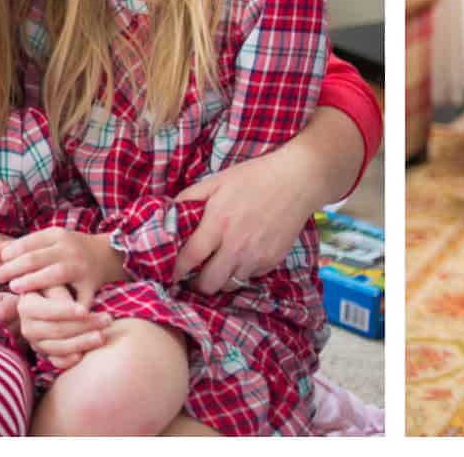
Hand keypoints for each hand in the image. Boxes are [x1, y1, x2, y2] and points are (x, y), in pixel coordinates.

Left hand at [0, 226, 125, 298]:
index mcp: (56, 235)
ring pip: (56, 273)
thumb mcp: (44, 243)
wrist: (107, 255)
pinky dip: (68, 308)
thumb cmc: (67, 250)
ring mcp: (80, 266)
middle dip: (16, 268)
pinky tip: (52, 315)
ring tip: (17, 289)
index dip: (10, 254)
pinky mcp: (90, 285)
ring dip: (35, 281)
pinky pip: (79, 298)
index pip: (28, 242)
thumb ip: (14, 249)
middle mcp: (68, 248)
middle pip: (38, 257)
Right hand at [18, 285, 113, 368]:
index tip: (85, 310)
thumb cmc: (58, 282)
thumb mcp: (57, 279)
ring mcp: (36, 343)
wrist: (54, 295)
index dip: (66, 311)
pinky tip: (82, 356)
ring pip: (57, 347)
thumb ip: (61, 291)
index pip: (47, 310)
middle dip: (82, 326)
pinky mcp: (45, 354)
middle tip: (106, 320)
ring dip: (81, 343)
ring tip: (102, 336)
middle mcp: (28, 327)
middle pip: (55, 330)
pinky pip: (56, 361)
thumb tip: (77, 309)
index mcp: (27, 305)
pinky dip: (68, 360)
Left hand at [173, 142, 317, 292]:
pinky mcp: (271, 262)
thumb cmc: (253, 177)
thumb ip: (190, 197)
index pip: (188, 259)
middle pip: (207, 284)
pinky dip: (241, 271)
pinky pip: (249, 277)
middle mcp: (235, 245)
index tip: (170, 272)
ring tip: (219, 264)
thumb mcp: (217, 180)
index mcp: (217, 223)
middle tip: (196, 273)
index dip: (175, 270)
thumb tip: (166, 212)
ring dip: (220, 278)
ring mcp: (255, 257)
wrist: (296, 180)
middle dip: (197, 283)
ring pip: (228, 285)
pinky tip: (243, 254)